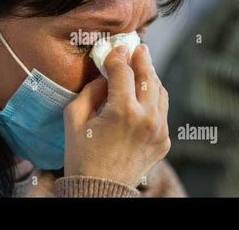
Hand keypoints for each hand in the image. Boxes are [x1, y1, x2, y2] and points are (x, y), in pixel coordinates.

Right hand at [63, 44, 169, 186]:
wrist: (99, 191)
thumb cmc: (81, 155)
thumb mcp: (74, 119)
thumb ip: (90, 91)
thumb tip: (105, 76)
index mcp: (123, 111)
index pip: (123, 71)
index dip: (118, 56)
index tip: (115, 48)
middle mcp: (147, 118)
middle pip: (148, 76)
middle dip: (142, 58)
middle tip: (138, 47)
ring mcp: (159, 130)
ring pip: (160, 91)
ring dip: (150, 77)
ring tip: (142, 68)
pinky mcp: (164, 141)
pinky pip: (162, 111)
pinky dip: (153, 99)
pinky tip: (143, 95)